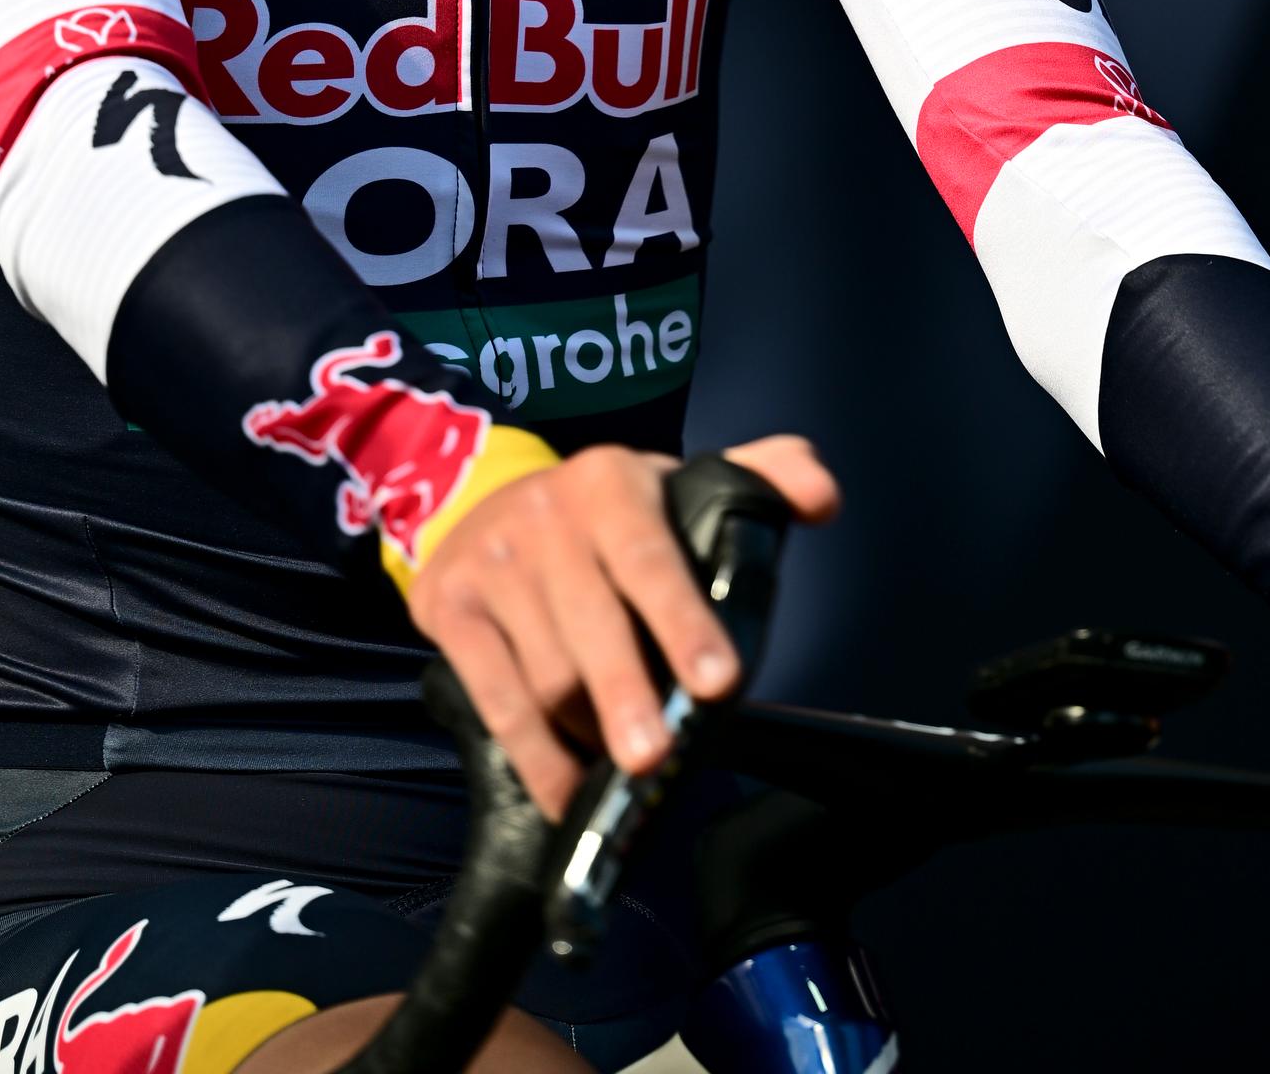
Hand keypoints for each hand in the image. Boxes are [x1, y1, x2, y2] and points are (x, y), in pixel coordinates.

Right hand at [404, 435, 839, 819]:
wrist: (484, 499)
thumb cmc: (608, 512)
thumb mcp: (680, 480)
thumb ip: (764, 476)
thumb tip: (822, 499)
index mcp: (610, 484)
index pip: (649, 558)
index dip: (684, 620)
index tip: (719, 681)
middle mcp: (544, 517)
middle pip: (590, 628)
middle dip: (624, 696)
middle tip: (655, 758)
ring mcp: (490, 563)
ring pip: (544, 674)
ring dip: (585, 734)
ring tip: (622, 774)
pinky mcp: (446, 608)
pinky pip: (494, 698)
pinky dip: (534, 757)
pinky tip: (567, 793)